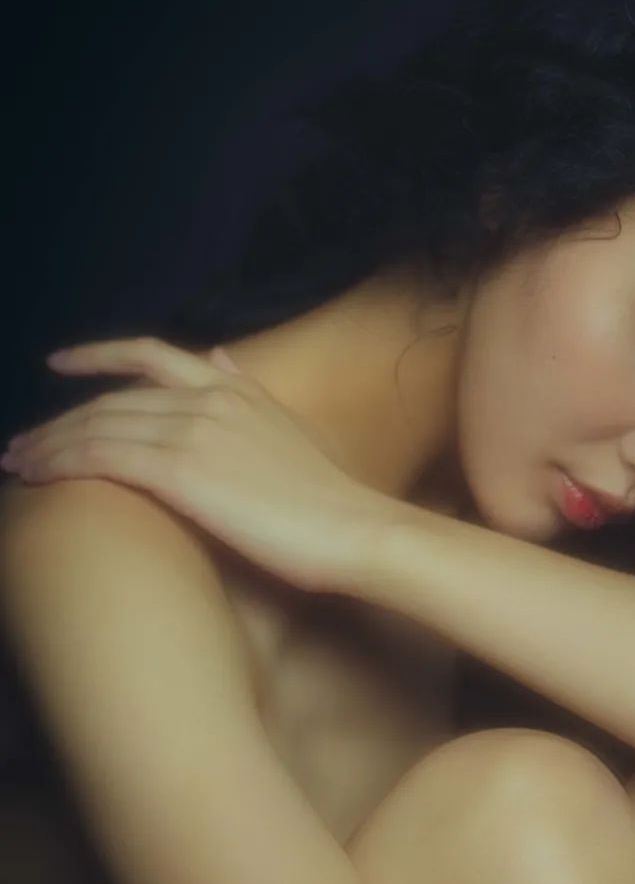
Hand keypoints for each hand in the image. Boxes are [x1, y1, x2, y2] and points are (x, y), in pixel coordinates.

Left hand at [1, 338, 390, 592]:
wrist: (351, 528)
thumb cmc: (326, 498)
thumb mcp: (290, 428)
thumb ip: (248, 393)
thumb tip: (220, 357)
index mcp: (233, 387)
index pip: (151, 355)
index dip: (99, 354)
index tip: (60, 362)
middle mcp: (208, 396)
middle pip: (112, 397)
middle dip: (58, 420)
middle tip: (22, 444)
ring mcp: (193, 429)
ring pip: (98, 424)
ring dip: (49, 444)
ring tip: (18, 464)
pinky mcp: (180, 469)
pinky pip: (103, 456)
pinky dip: (62, 462)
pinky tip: (38, 478)